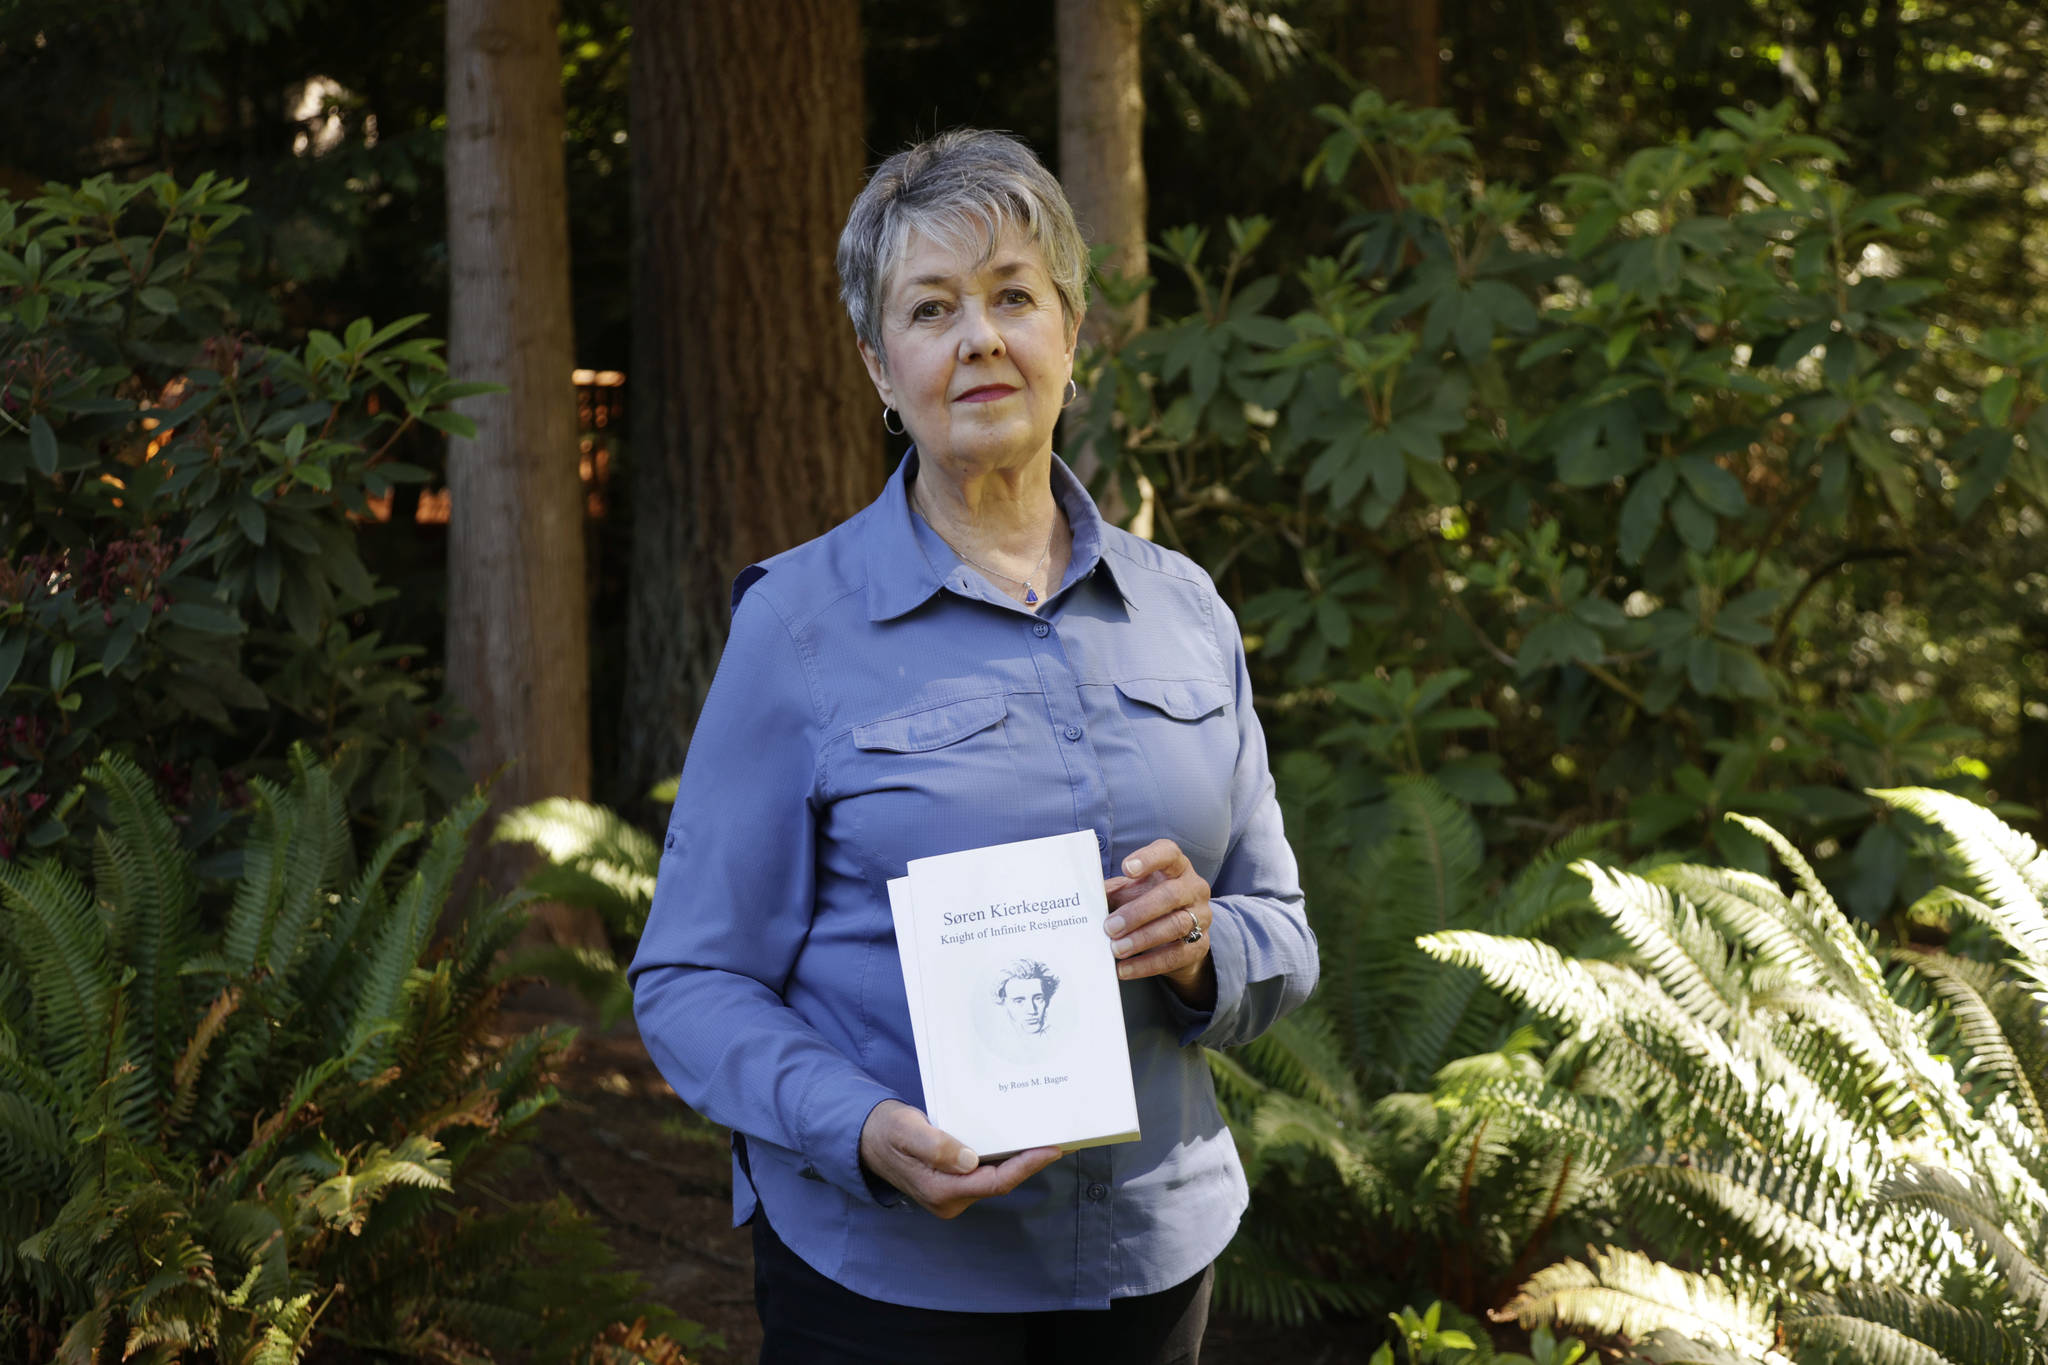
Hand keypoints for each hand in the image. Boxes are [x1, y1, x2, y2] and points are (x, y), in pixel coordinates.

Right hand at [858, 1100, 1061, 1218]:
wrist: (866, 1139)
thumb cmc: (887, 1132)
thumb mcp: (907, 1132)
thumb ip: (936, 1147)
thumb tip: (969, 1160)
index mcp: (941, 1191)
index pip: (994, 1182)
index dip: (1026, 1166)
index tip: (1051, 1149)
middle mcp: (950, 1200)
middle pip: (1000, 1182)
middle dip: (1030, 1163)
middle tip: (1059, 1140)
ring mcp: (952, 1195)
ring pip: (994, 1179)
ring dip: (1019, 1161)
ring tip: (1045, 1140)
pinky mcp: (953, 1184)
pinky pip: (985, 1174)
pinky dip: (1004, 1160)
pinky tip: (1017, 1143)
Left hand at [1103, 838, 1215, 1008]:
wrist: (1178, 937)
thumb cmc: (1148, 903)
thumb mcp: (1130, 892)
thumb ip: (1110, 892)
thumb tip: (1080, 901)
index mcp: (1176, 867)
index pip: (1169, 853)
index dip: (1150, 859)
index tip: (1127, 868)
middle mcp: (1194, 888)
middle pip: (1171, 895)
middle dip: (1138, 912)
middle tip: (1110, 927)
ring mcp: (1201, 917)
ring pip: (1175, 925)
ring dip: (1142, 939)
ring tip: (1116, 949)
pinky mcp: (1200, 946)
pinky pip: (1175, 956)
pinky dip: (1147, 964)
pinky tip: (1125, 969)